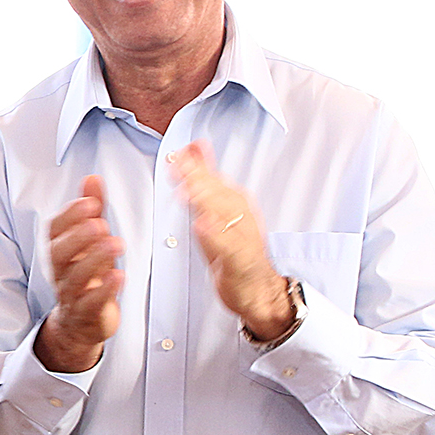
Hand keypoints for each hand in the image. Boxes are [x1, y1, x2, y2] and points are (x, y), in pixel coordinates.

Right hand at [36, 175, 123, 372]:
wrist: (81, 322)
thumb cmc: (88, 274)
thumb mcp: (90, 240)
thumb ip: (92, 210)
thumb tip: (92, 178)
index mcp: (60, 250)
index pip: (55, 230)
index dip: (70, 216)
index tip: (90, 202)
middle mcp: (61, 271)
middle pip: (59, 253)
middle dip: (78, 236)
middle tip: (100, 222)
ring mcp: (72, 293)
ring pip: (75, 278)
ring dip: (93, 260)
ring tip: (114, 244)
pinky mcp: (87, 314)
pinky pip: (91, 303)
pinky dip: (105, 290)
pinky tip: (119, 276)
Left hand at [171, 141, 294, 340]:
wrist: (258, 286)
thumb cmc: (235, 248)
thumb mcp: (217, 209)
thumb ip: (206, 179)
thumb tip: (195, 147)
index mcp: (234, 202)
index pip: (212, 177)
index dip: (197, 163)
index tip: (180, 150)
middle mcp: (240, 215)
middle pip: (216, 191)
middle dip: (197, 176)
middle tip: (176, 163)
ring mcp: (241, 236)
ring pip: (223, 215)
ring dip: (205, 201)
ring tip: (187, 190)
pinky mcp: (240, 259)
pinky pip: (228, 246)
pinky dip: (215, 235)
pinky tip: (202, 226)